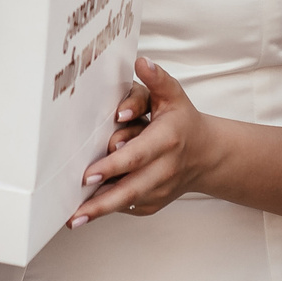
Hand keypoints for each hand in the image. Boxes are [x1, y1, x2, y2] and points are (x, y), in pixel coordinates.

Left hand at [68, 59, 218, 224]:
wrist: (207, 155)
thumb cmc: (183, 122)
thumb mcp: (173, 96)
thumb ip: (156, 80)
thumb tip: (142, 62)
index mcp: (167, 140)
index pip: (137, 155)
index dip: (112, 166)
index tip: (88, 174)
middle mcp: (165, 169)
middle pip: (130, 188)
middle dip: (102, 200)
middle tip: (75, 210)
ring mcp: (160, 190)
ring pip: (127, 202)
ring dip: (100, 211)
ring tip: (74, 219)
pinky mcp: (154, 203)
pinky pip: (128, 207)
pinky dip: (109, 209)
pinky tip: (88, 212)